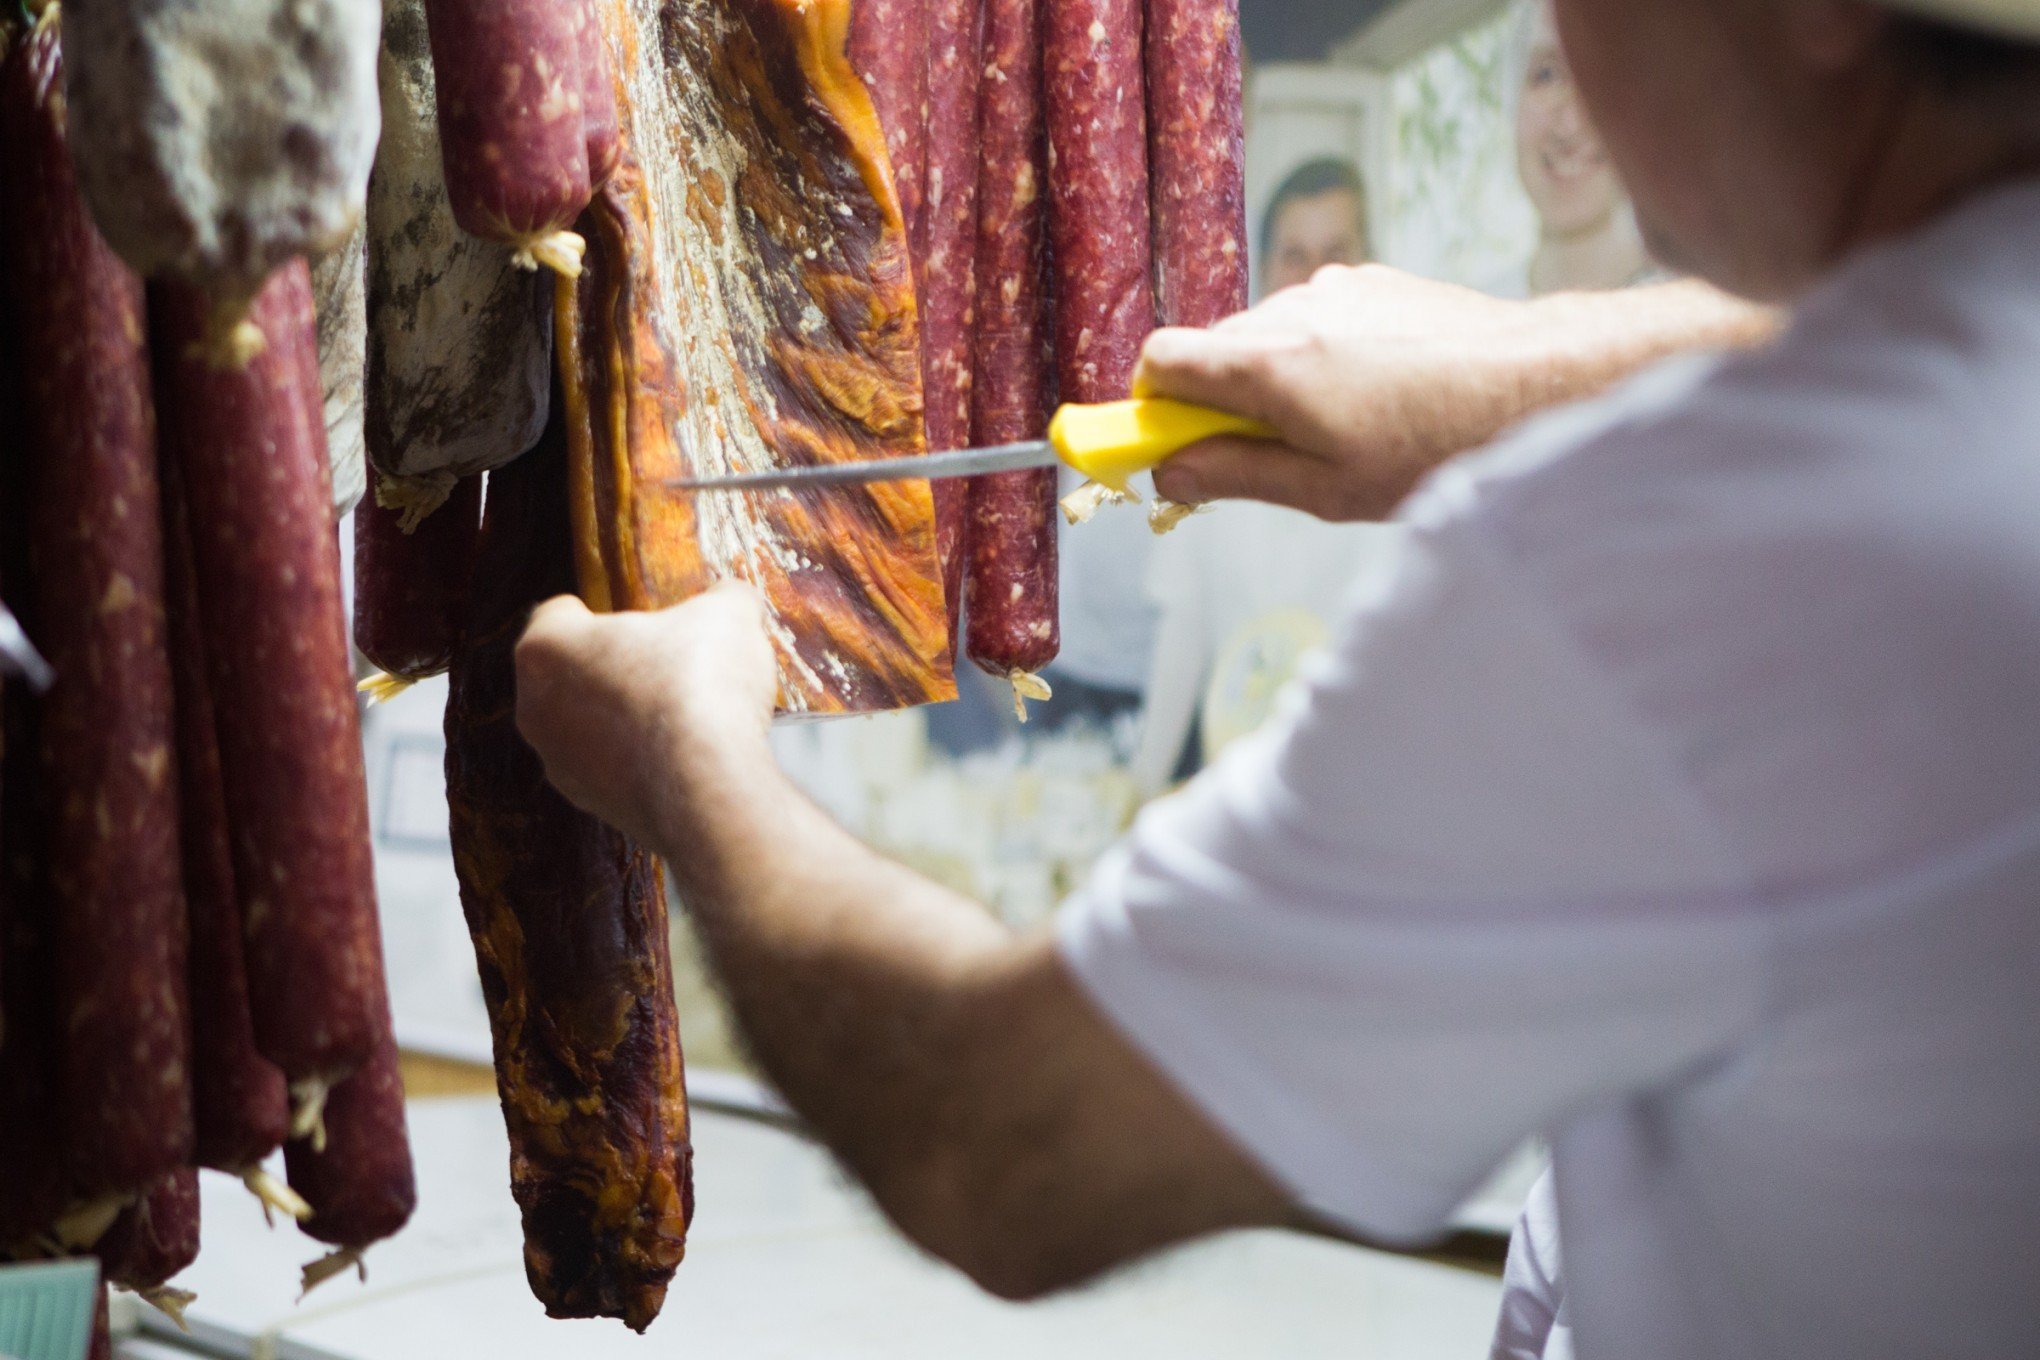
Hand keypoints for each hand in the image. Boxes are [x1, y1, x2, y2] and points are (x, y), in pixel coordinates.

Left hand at [514, 584, 776, 845]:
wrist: (710, 788)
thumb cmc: (699, 688)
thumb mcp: (726, 615)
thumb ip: (722, 599)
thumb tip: (731, 599)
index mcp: (547, 647)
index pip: (559, 613)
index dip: (602, 611)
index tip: (637, 620)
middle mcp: (535, 708)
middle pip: (572, 673)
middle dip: (615, 667)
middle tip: (667, 663)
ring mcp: (560, 764)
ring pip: (589, 726)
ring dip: (627, 718)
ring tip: (685, 714)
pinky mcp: (592, 806)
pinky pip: (613, 770)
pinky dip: (642, 761)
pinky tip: (687, 755)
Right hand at [1136, 265, 1557, 519]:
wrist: (1539, 385)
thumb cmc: (1438, 448)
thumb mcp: (1325, 490)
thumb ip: (1234, 475)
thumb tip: (1169, 475)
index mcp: (1270, 364)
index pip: (1161, 360)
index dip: (1152, 407)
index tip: (1170, 445)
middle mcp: (1294, 309)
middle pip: (1212, 348)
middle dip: (1218, 400)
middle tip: (1265, 456)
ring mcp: (1336, 288)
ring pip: (1265, 333)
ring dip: (1275, 378)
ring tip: (1341, 428)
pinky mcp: (1374, 281)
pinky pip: (1316, 318)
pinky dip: (1321, 355)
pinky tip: (1376, 395)